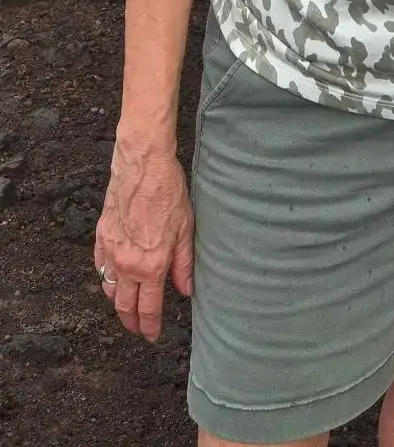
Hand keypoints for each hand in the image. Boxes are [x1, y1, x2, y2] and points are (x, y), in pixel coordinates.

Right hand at [94, 140, 193, 340]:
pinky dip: (105, 275)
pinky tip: (112, 275)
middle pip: (124, 305)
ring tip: (126, 305)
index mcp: (151, 266)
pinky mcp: (101, 235)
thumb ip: (184, 264)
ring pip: (108, 288)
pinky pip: (99, 265)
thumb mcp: (186, 229)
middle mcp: (127, 264)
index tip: (152, 335)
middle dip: (130, 321)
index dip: (150, 326)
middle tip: (137, 328)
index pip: (148, 308)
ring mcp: (111, 250)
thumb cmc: (168, 192)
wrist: (143, 166)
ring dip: (116, 301)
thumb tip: (186, 289)